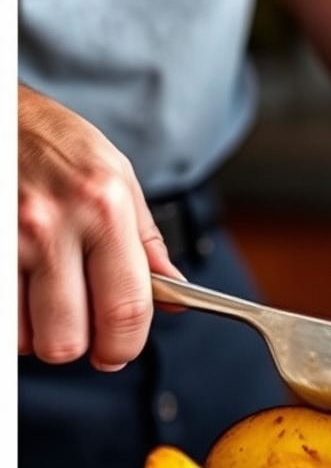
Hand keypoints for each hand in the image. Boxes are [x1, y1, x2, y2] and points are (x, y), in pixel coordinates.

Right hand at [18, 84, 183, 368]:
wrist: (3, 114)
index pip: (125, 308)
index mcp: (103, 209)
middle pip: (68, 339)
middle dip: (79, 344)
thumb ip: (146, 244)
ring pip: (24, 339)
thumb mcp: (118, 179)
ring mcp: (6, 238)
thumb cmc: (57, 144)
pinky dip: (12, 321)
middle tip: (81, 327)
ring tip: (45, 303)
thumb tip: (176, 296)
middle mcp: (51, 225)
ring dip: (38, 334)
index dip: (125, 346)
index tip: (118, 352)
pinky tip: (21, 295)